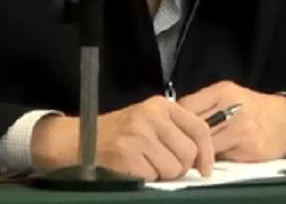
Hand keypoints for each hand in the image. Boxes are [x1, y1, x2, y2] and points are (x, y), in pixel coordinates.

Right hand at [29, 96, 213, 180]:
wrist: (78, 140)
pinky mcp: (127, 156)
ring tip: (145, 165)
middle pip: (189, 153)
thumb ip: (174, 131)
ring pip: (173, 169)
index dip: (207, 152)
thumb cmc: (118, 134)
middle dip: (180, 167)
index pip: (199, 128)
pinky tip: (133, 169)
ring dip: (162, 175)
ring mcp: (139, 136)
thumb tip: (203, 157)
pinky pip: (153, 178)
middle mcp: (151, 117)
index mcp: (161, 106)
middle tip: (163, 166)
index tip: (206, 168)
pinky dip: (146, 179)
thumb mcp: (148, 121)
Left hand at [178, 80, 285, 161]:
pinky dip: (212, 158)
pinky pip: (220, 156)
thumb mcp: (230, 96)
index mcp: (223, 91)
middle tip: (180, 145)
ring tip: (194, 153)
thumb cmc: (254, 109)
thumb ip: (206, 105)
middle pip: (193, 125)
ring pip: (204, 143)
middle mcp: (230, 106)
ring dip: (196, 151)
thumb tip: (177, 119)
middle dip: (184, 137)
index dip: (176, 119)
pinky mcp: (247, 146)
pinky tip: (212, 158)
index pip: (186, 105)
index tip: (173, 128)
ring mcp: (239, 127)